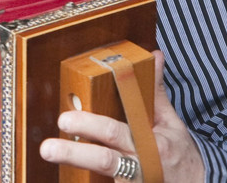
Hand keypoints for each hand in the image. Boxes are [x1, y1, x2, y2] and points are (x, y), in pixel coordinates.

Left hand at [39, 50, 204, 181]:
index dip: (91, 126)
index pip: (116, 133)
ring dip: (75, 168)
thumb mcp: (172, 122)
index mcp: (150, 144)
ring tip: (51, 158)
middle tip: (48, 147)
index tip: (65, 120)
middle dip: (74, 154)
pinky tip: (67, 179)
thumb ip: (156, 91)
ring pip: (101, 178)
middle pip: (104, 160)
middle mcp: (139, 167)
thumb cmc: (178, 151)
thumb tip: (155, 56)